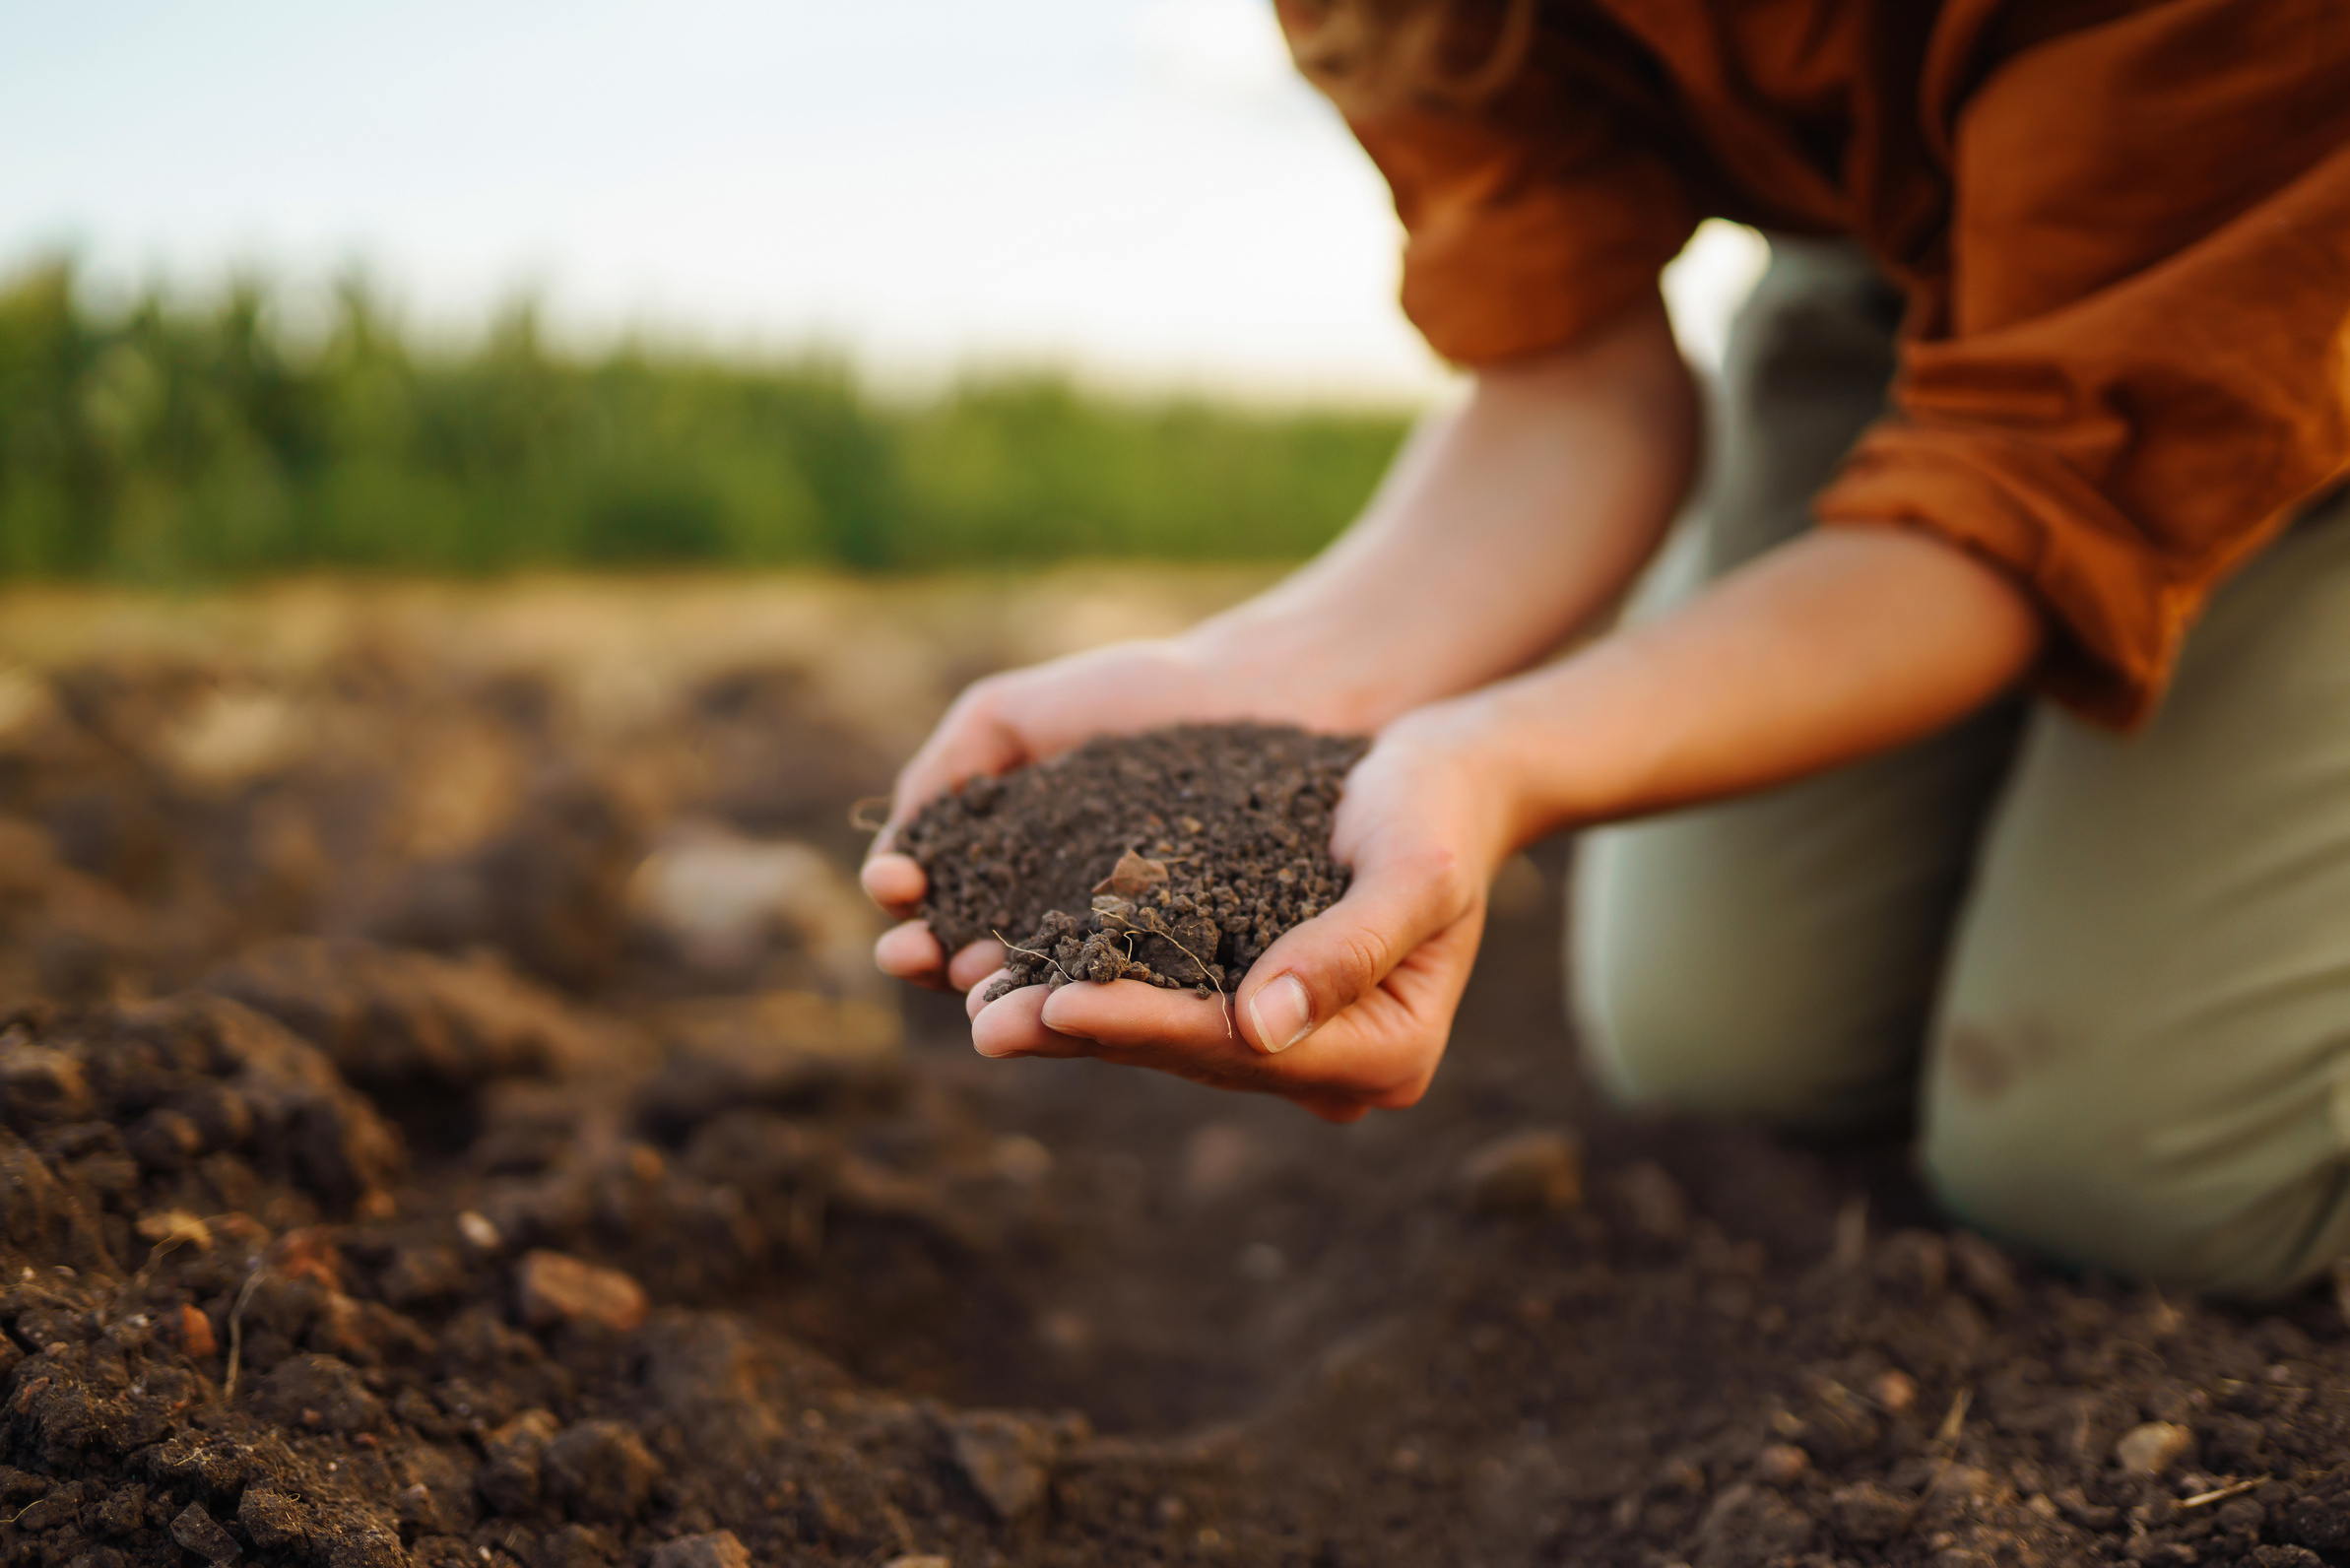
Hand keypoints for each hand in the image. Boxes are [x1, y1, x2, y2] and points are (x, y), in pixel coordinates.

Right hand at [860, 636, 1314, 989]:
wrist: (1251, 692)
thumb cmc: (1130, 697)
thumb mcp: (1009, 716)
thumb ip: (946, 769)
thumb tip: (894, 853)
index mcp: (1006, 867)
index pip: (937, 899)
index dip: (907, 901)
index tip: (894, 886)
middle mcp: (1054, 918)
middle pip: (974, 952)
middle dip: (933, 956)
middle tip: (911, 953)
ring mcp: (1118, 946)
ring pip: (1043, 982)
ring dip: (998, 990)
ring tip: (971, 984)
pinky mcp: (1184, 962)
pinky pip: (1132, 984)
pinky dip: (1091, 994)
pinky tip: (1060, 989)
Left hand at [961, 702, 1516, 1121]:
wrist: (1443, 781)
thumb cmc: (1438, 811)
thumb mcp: (1413, 868)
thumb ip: (1347, 947)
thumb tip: (1259, 1028)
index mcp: (1386, 1054)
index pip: (1240, 1048)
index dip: (1145, 1025)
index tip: (1058, 1003)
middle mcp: (1333, 1068)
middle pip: (1190, 1056)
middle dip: (1083, 1033)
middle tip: (983, 1021)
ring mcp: (1289, 1044)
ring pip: (1163, 1039)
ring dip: (1069, 1021)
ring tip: (977, 1002)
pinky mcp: (1251, 1005)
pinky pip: (1161, 1003)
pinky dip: (1092, 986)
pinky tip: (1016, 971)